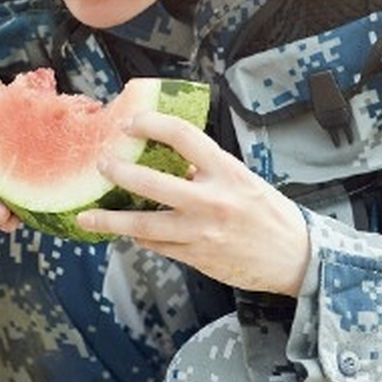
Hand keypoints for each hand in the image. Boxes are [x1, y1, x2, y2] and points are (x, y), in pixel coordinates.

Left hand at [76, 111, 310, 296]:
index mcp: (227, 171)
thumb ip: (208, 169)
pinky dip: (138, 237)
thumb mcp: (243, 180)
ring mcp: (201, 232)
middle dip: (119, 173)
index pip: (183, 136)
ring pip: (144, 224)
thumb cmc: (270, 214)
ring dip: (111, 219)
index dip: (151, 123)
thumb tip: (169, 158)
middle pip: (152, 182)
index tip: (130, 123)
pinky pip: (156, 245)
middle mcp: (212, 201)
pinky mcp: (196, 257)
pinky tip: (125, 231)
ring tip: (87, 215)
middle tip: (102, 165)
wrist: (294, 258)